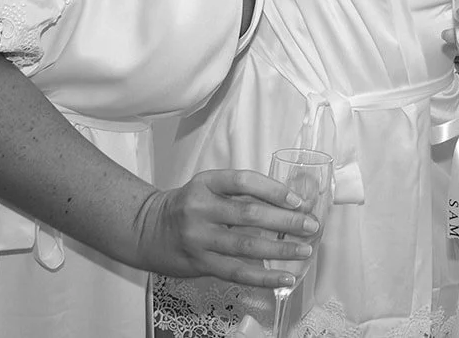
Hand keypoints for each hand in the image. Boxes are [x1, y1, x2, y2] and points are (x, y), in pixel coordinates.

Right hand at [132, 169, 320, 288]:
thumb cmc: (187, 206)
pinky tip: (284, 277)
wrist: (147, 230)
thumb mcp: (208, 188)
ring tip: (304, 250)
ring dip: (280, 249)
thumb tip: (289, 203)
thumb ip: (240, 193)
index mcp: (205, 183)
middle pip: (250, 215)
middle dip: (286, 221)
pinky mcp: (199, 263)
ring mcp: (198, 238)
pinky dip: (264, 276)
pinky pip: (237, 271)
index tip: (298, 200)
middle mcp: (200, 208)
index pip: (244, 181)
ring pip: (246, 245)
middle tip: (311, 225)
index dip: (274, 190)